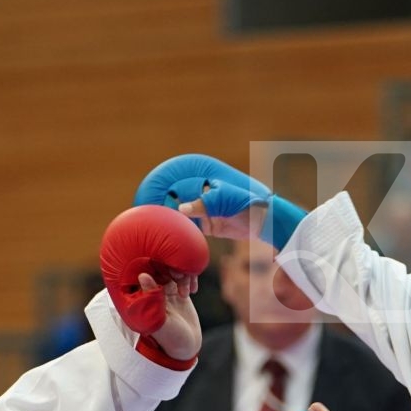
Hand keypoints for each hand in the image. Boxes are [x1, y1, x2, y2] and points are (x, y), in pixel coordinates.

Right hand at [132, 154, 305, 247]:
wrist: (266, 219)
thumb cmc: (249, 200)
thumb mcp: (226, 199)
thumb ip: (204, 204)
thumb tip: (180, 210)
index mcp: (204, 174)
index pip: (176, 176)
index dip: (160, 182)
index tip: (146, 191)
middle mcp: (201, 189)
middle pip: (174, 193)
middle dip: (160, 201)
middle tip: (144, 210)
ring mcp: (204, 206)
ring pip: (179, 211)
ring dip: (168, 218)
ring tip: (152, 225)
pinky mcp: (208, 223)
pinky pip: (189, 227)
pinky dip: (180, 230)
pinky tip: (168, 235)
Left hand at [144, 270, 201, 361]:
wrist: (186, 346)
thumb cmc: (170, 337)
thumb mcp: (160, 319)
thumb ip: (151, 298)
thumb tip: (142, 275)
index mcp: (142, 298)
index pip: (144, 272)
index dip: (155, 268)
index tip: (168, 274)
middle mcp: (151, 292)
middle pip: (158, 268)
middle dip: (171, 269)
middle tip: (180, 278)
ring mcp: (165, 291)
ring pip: (172, 270)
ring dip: (182, 275)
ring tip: (186, 292)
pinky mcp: (177, 291)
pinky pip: (183, 276)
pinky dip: (190, 279)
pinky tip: (193, 291)